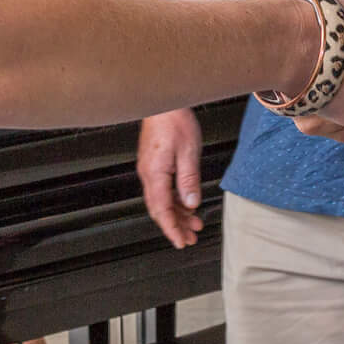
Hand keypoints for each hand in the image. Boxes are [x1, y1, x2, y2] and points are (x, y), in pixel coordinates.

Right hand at [136, 109, 205, 247]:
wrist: (162, 100)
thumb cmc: (173, 119)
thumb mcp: (188, 151)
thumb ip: (189, 179)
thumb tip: (191, 202)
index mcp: (155, 174)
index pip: (162, 211)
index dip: (172, 229)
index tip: (180, 242)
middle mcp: (148, 174)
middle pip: (161, 209)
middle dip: (176, 226)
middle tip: (190, 238)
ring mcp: (150, 168)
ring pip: (162, 200)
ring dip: (178, 214)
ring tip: (194, 223)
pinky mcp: (154, 162)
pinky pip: (163, 188)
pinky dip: (175, 200)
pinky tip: (187, 203)